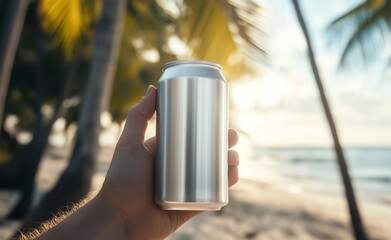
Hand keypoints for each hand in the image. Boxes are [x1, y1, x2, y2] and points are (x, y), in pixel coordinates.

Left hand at [99, 85, 239, 239]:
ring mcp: (187, 186)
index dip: (209, 127)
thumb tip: (154, 87)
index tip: (221, 118)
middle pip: (209, 152)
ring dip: (229, 163)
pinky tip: (233, 175)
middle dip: (225, 144)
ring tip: (233, 158)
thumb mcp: (129, 144)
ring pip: (215, 171)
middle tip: (232, 138)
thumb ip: (138, 116)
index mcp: (168, 151)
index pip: (193, 135)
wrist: (120, 219)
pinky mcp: (192, 205)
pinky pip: (214, 194)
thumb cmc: (120, 181)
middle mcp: (179, 167)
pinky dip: (226, 185)